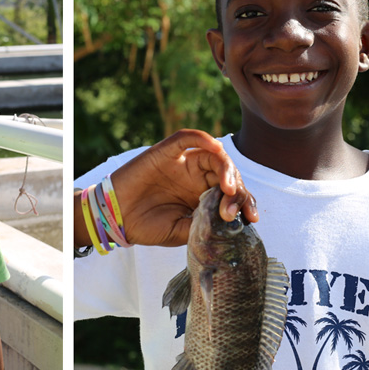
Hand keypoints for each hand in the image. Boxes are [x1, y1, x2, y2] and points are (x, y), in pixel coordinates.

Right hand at [97, 130, 256, 247]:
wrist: (118, 219)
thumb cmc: (149, 226)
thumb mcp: (185, 232)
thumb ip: (207, 223)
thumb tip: (234, 220)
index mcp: (204, 195)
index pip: (232, 192)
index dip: (244, 202)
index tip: (251, 219)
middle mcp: (197, 176)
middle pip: (228, 172)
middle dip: (237, 190)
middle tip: (234, 209)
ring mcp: (183, 162)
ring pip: (214, 154)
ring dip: (226, 168)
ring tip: (228, 188)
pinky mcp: (166, 151)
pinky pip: (187, 138)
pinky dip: (203, 138)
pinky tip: (215, 148)